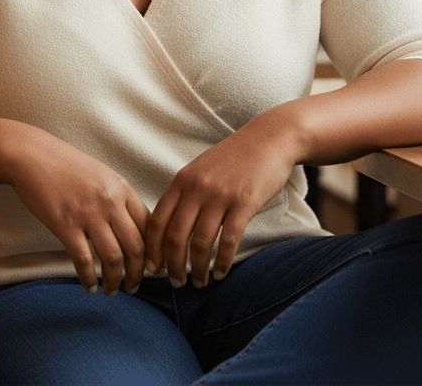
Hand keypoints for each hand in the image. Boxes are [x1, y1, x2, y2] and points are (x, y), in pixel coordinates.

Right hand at [6, 131, 150, 296]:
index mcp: (122, 188)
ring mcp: (88, 213)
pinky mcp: (65, 224)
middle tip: (134, 286)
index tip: (152, 267)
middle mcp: (110, 201)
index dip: (154, 251)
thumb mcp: (102, 176)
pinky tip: (90, 286)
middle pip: (136, 246)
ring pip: (113, 258)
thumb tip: (132, 228)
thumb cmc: (66, 166)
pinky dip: (89, 279)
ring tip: (113, 290)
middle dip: (139, 272)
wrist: (33, 156)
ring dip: (116, 280)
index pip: (148, 226)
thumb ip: (118, 198)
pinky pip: (84, 260)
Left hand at [145, 114, 297, 287]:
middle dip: (172, 266)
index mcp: (182, 180)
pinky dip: (222, 262)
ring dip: (198, 269)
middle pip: (175, 237)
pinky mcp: (244, 203)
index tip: (153, 269)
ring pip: (200, 244)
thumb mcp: (201, 169)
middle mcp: (197, 187)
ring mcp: (220, 195)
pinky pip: (228, 241)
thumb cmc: (234, 158)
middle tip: (176, 283)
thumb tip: (169, 229)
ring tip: (200, 282)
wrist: (268, 138)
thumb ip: (185, 193)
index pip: (157, 221)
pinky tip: (220, 273)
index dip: (152, 250)